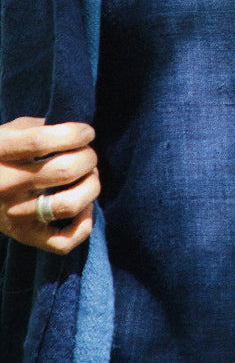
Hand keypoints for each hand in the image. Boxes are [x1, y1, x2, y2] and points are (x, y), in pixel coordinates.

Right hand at [0, 117, 99, 254]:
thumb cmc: (2, 153)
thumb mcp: (11, 131)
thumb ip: (41, 126)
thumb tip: (78, 131)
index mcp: (0, 152)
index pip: (41, 141)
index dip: (73, 134)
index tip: (86, 132)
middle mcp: (5, 185)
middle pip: (63, 171)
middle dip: (88, 158)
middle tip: (88, 155)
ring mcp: (14, 214)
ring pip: (68, 205)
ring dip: (91, 186)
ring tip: (90, 177)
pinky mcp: (23, 236)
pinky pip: (63, 242)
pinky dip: (84, 224)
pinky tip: (84, 207)